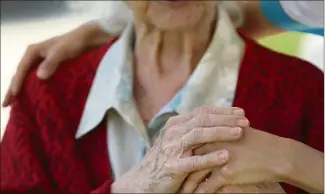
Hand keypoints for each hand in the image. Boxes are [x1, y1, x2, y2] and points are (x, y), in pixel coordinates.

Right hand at [2, 22, 111, 106]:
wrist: (86, 38)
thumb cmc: (73, 43)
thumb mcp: (61, 52)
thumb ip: (51, 63)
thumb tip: (39, 76)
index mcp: (33, 52)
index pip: (21, 70)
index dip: (17, 83)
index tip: (14, 96)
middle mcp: (34, 55)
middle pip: (20, 74)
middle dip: (13, 88)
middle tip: (6, 104)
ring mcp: (41, 60)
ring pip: (27, 76)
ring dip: (22, 88)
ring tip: (16, 102)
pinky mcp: (49, 65)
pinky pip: (37, 77)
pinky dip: (32, 86)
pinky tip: (34, 95)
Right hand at [111, 107, 249, 192]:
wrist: (144, 180)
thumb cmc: (166, 159)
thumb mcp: (176, 140)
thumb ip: (192, 129)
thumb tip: (217, 120)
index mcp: (175, 124)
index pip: (202, 111)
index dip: (222, 111)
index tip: (240, 112)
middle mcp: (173, 132)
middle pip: (202, 120)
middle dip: (226, 119)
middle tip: (246, 121)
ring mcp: (172, 148)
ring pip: (199, 135)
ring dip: (221, 133)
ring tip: (239, 133)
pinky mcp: (173, 167)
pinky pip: (194, 161)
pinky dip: (210, 158)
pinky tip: (226, 156)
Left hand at [179, 127, 288, 192]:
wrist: (277, 154)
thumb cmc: (258, 143)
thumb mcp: (235, 131)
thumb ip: (218, 132)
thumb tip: (207, 134)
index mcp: (214, 131)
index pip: (191, 141)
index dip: (182, 151)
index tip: (175, 159)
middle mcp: (213, 143)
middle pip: (189, 156)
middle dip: (180, 167)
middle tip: (171, 176)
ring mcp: (218, 158)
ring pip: (195, 173)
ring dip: (186, 183)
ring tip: (179, 191)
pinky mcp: (226, 172)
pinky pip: (208, 186)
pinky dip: (200, 193)